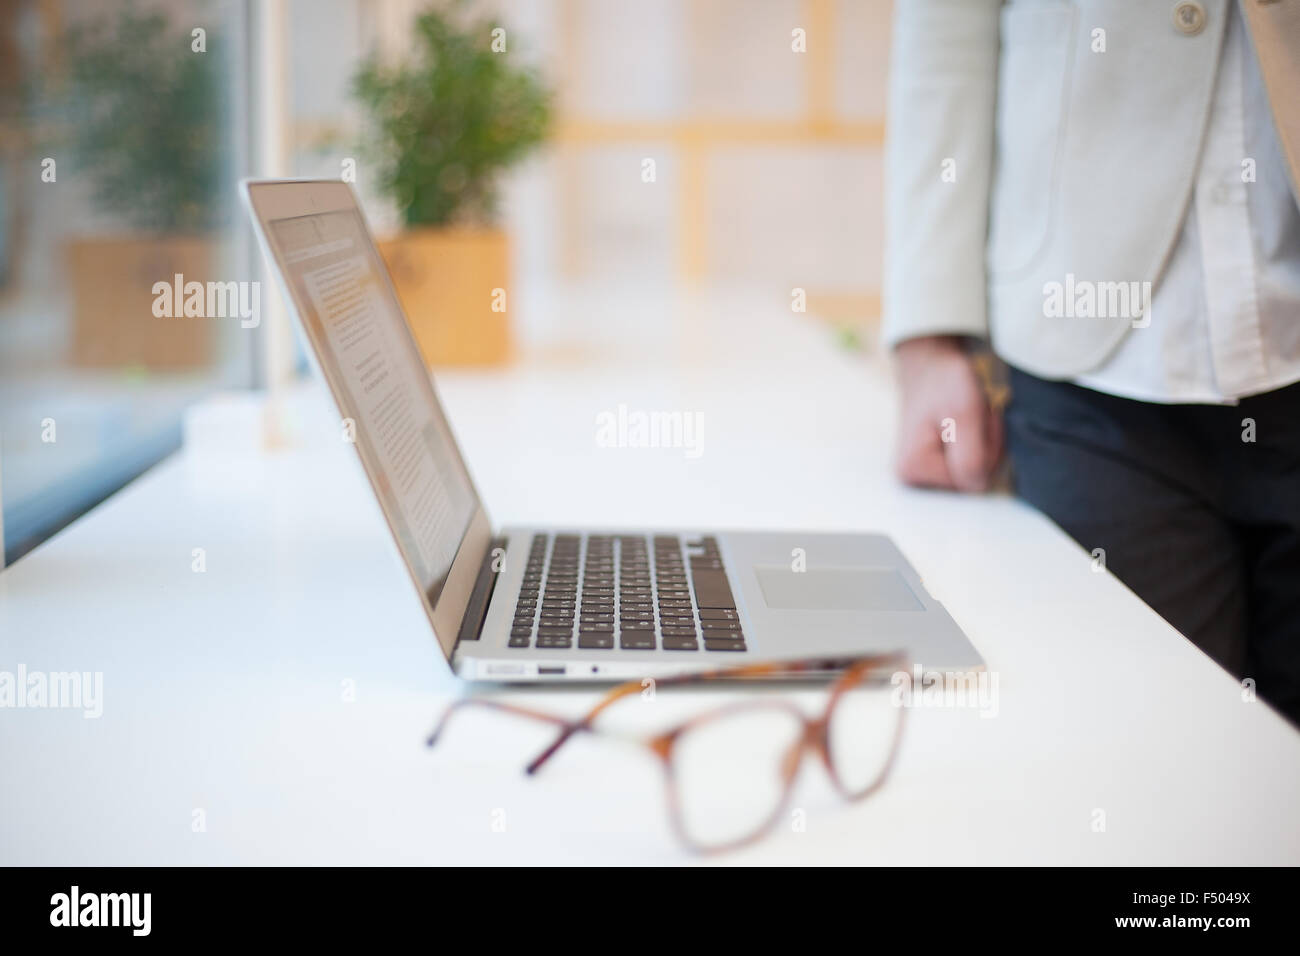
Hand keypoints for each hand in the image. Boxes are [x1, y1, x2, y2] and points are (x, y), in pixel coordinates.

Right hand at [892, 335, 1002, 491]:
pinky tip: (965, 426)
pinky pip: (970, 464)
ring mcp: (921, 473)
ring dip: (984, 442)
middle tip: (975, 415)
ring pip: (976, 471)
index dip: (987, 448)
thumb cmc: (944, 382)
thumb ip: (972, 457)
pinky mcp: (931, 466)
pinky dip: (978, 443)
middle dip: (986, 446)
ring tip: (969, 416)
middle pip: (973, 479)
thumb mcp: (964, 414)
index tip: (976, 419)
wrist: (929, 364)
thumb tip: (978, 488)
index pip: (974, 480)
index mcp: (914, 469)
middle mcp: (912, 478)